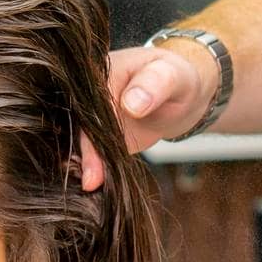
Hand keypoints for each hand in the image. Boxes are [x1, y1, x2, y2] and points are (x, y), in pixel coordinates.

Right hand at [79, 45, 217, 192]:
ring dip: (87, 166)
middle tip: (91, 182)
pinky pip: (93, 155)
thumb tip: (131, 104)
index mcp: (99, 73)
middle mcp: (89, 96)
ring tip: (92, 188)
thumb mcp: (172, 76)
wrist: (181, 95)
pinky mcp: (99, 138)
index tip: (96, 158)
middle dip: (84, 155)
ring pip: (82, 144)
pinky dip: (96, 170)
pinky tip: (98, 187)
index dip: (91, 132)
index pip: (89, 105)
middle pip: (79, 127)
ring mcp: (93, 119)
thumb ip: (154, 84)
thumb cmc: (177, 78)